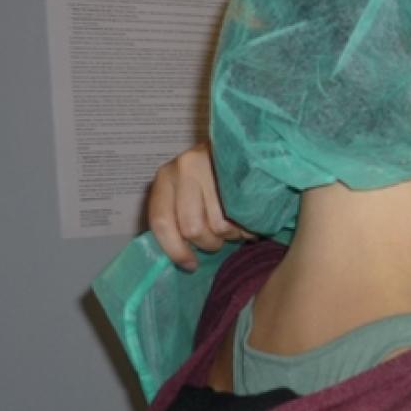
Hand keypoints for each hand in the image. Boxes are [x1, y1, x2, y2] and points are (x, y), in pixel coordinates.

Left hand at [147, 142, 253, 270]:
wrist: (245, 144)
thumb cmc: (211, 178)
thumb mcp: (184, 194)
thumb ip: (177, 219)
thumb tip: (183, 260)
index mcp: (166, 177)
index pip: (162, 222)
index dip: (176, 250)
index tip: (190, 265)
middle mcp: (185, 167)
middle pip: (193, 229)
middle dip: (209, 242)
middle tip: (219, 237)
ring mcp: (214, 166)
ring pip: (221, 227)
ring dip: (232, 234)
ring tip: (236, 221)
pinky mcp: (241, 172)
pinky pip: (244, 218)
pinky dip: (248, 227)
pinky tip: (247, 216)